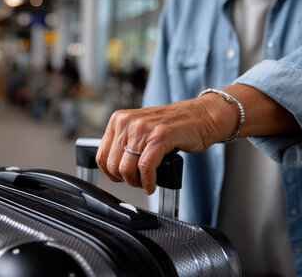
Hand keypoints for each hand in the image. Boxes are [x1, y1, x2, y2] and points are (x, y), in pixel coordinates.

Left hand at [95, 94, 237, 193]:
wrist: (200, 117)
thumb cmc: (173, 126)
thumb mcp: (140, 129)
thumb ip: (125, 142)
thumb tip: (112, 167)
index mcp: (119, 119)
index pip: (101, 155)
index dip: (110, 173)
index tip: (121, 178)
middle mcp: (128, 121)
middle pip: (113, 165)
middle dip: (125, 180)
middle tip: (137, 181)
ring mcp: (144, 128)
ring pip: (127, 169)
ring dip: (137, 183)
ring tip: (146, 182)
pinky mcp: (160, 136)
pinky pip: (146, 168)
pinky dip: (148, 182)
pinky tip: (152, 185)